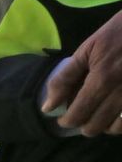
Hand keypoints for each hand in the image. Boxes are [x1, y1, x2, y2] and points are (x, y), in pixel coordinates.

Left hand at [45, 12, 121, 135]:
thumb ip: (65, 78)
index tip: (64, 118)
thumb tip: (48, 107)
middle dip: (83, 124)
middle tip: (82, 114)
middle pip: (95, 126)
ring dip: (104, 126)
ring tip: (100, 114)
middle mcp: (121, 92)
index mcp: (103, 78)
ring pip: (115, 129)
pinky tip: (117, 113)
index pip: (78, 115)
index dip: (67, 121)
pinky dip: (121, 123)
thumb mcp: (88, 48)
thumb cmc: (119, 32)